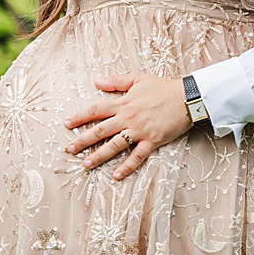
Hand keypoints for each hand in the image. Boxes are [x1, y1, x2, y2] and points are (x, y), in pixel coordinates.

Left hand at [61, 74, 193, 179]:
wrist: (187, 97)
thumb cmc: (163, 87)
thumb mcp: (138, 78)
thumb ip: (116, 81)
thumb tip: (96, 81)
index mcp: (123, 103)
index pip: (95, 110)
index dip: (79, 117)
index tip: (66, 124)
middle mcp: (127, 118)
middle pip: (100, 130)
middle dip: (82, 140)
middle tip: (69, 149)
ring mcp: (139, 131)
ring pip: (114, 145)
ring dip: (99, 156)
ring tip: (86, 164)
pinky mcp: (152, 141)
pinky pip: (137, 157)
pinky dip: (126, 167)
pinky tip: (116, 175)